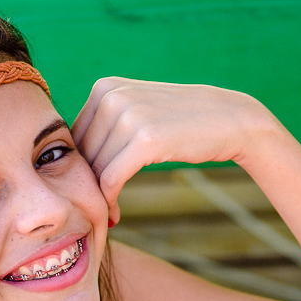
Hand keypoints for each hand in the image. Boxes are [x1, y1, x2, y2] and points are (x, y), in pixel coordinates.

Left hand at [71, 77, 276, 224]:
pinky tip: (117, 213)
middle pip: (83, 153)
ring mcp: (128, 115)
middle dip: (88, 185)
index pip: (74, 136)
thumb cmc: (182, 122)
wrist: (229, 119)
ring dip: (99, 197)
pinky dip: (111, 201)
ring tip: (109, 214)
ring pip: (96, 169)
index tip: (90, 192)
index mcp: (104, 87)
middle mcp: (111, 96)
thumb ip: (106, 123)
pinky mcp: (144, 139)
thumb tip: (70, 155)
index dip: (80, 168)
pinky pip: (112, 179)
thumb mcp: (139, 108)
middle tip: (96, 210)